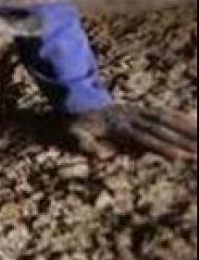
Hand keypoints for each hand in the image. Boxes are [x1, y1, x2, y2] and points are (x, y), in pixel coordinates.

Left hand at [68, 103, 196, 160]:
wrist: (73, 102)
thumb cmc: (74, 125)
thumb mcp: (73, 135)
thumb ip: (85, 144)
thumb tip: (98, 154)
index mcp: (117, 126)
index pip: (144, 138)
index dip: (162, 147)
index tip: (180, 157)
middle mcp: (131, 117)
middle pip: (160, 129)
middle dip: (181, 140)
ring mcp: (136, 111)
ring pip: (165, 118)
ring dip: (186, 127)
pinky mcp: (140, 109)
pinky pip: (163, 112)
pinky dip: (180, 116)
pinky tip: (195, 122)